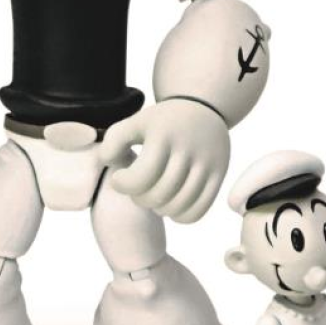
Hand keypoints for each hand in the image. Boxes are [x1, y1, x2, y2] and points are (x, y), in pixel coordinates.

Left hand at [99, 99, 230, 223]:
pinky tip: (170, 204)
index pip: (141, 176)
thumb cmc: (162, 122)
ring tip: (152, 196)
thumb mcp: (136, 122)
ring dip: (158, 209)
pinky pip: (198, 211)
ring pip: (178, 206)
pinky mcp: (218, 175)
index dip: (124, 184)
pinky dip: (180, 216)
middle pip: (159, 194)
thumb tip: (106, 163)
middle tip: (136, 189)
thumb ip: (114, 140)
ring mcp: (206, 164)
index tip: (119, 179)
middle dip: (140, 198)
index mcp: (164, 135)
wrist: (203, 108)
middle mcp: (188, 149)